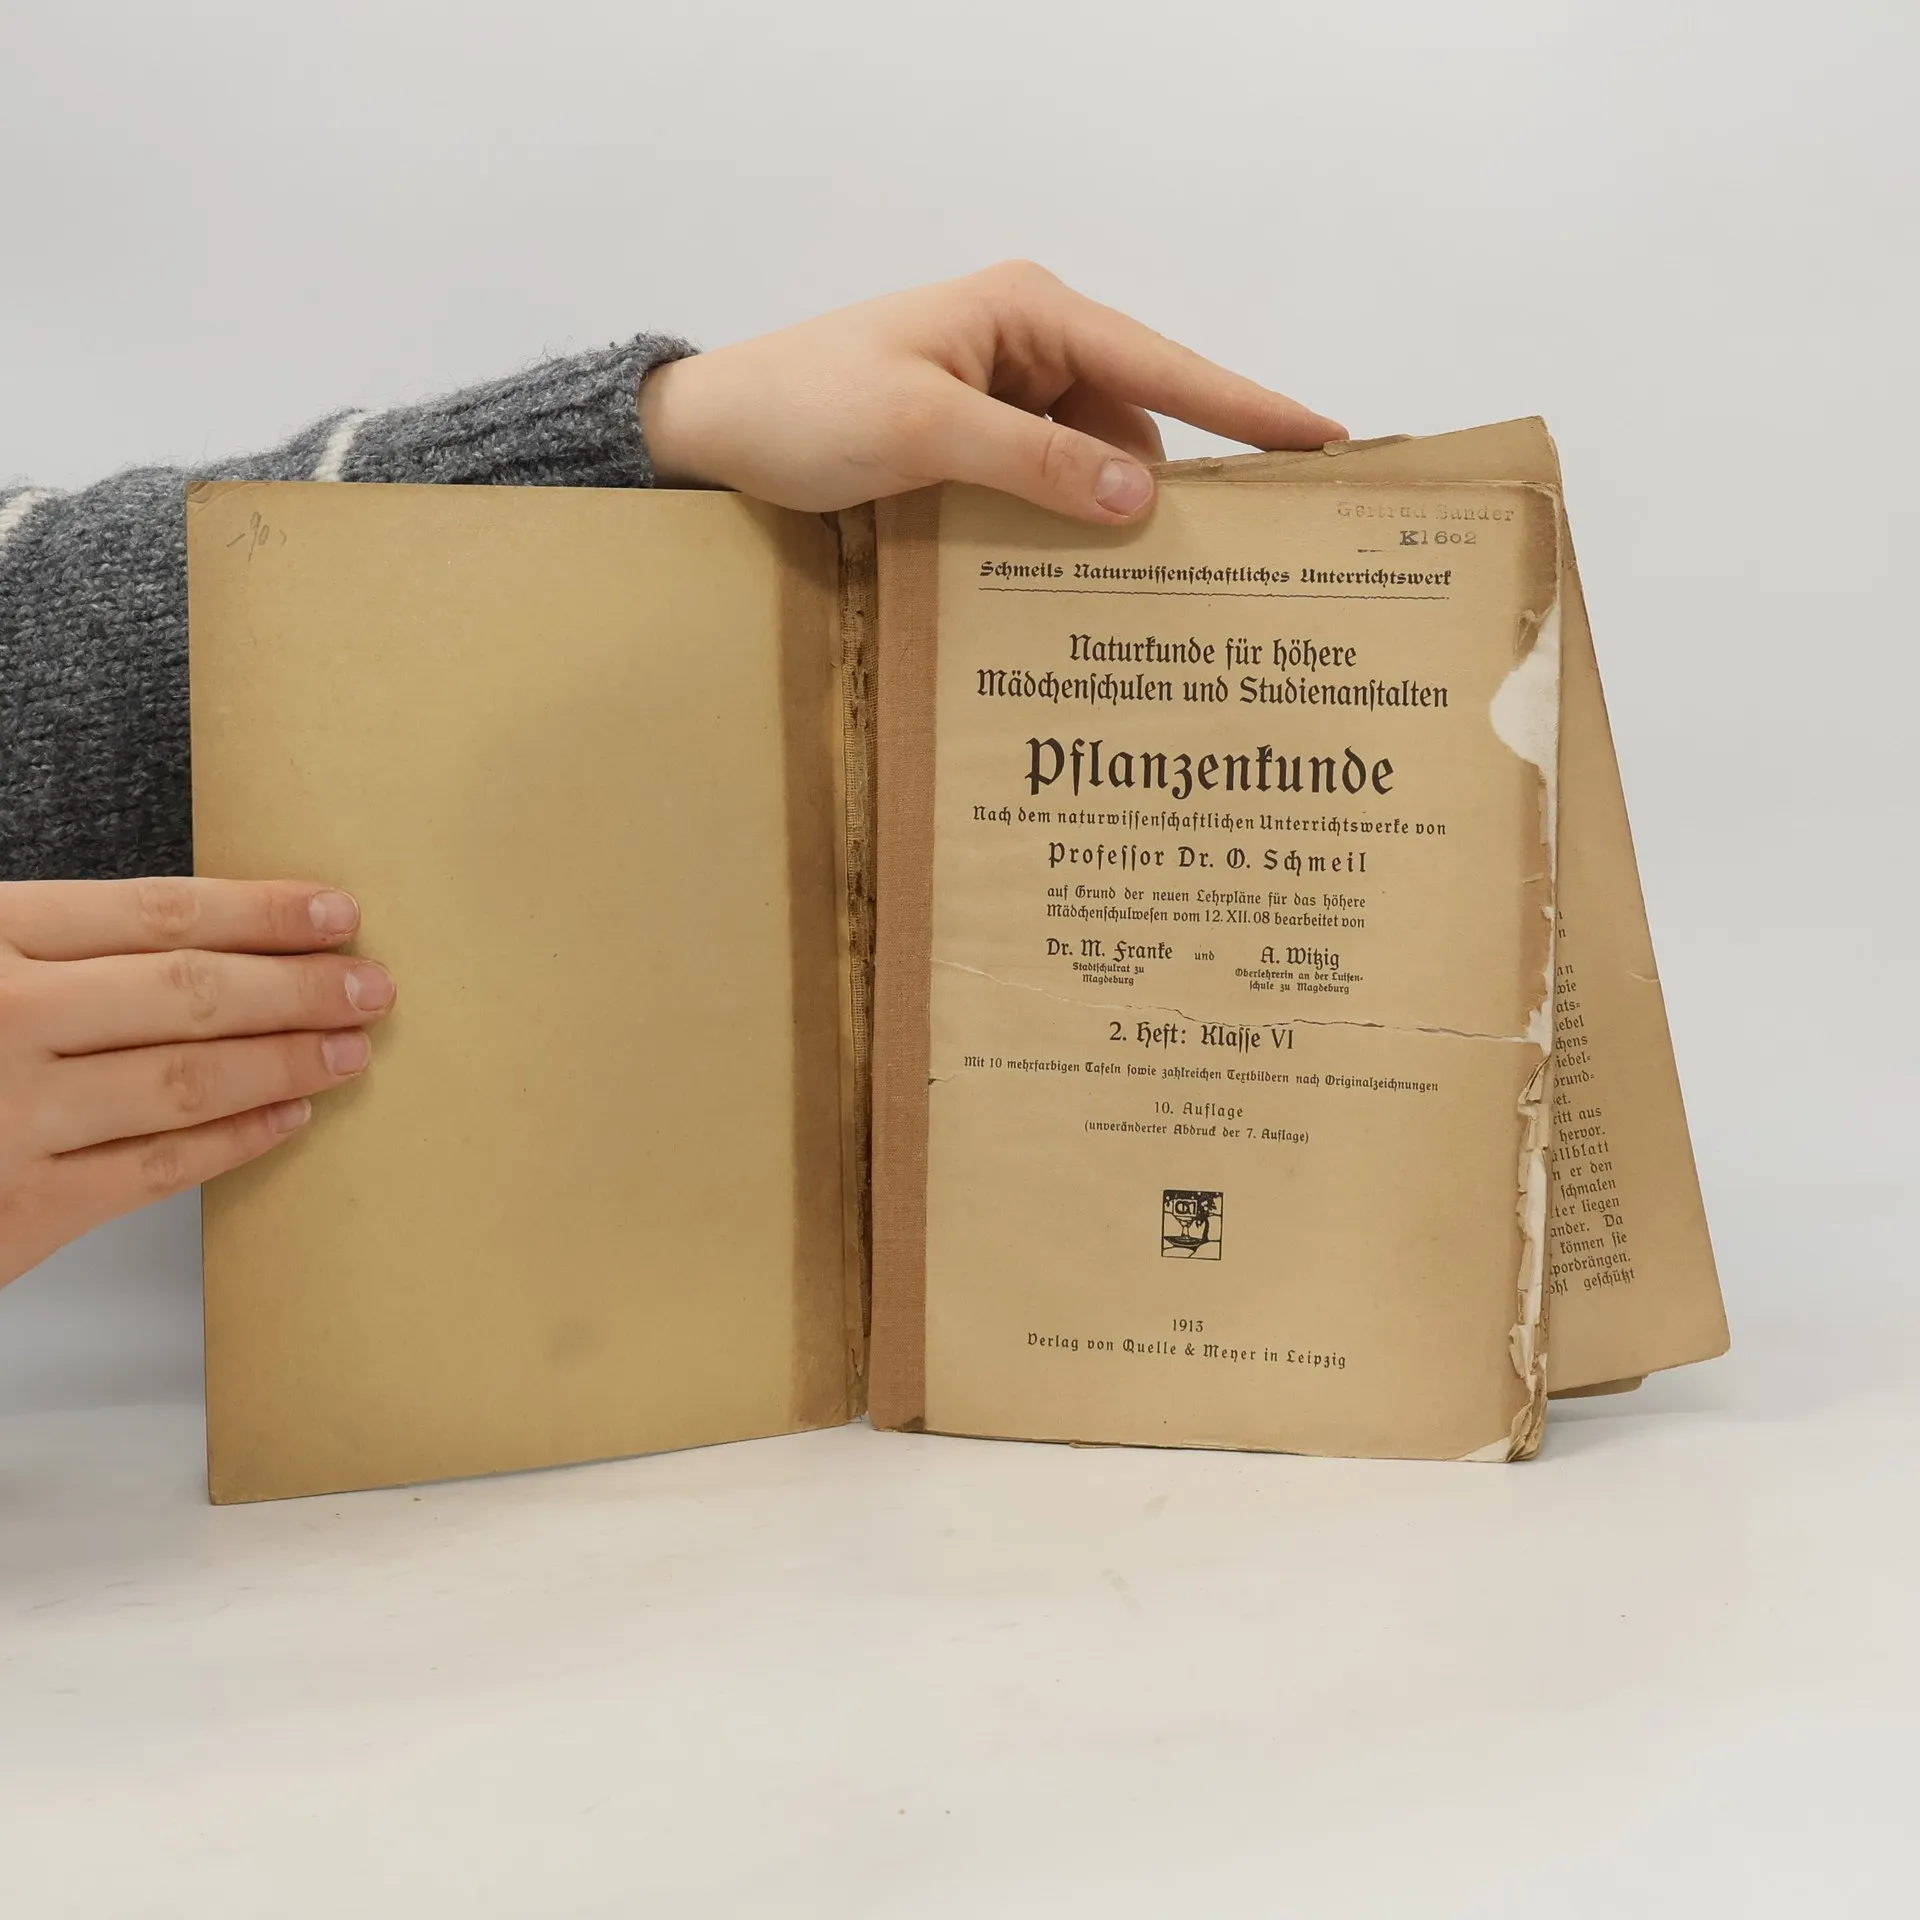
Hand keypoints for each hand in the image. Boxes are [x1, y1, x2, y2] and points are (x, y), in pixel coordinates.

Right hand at [0, 879, 394, 1287]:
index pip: (154, 913)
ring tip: (350, 1048)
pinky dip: (236, 1140)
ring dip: (286, 1062)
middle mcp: (1, 1020)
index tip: (336, 913)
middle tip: (374, 986)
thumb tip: (194, 933)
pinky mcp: (21, 1211)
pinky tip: (292, 1118)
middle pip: (187, 993)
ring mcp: (11, 1119)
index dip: (260, 912)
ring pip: (185, 1080)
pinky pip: (156, 1169)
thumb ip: (48, 942)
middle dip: (298, 988)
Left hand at [638, 260, 1344, 525]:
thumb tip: (1141, 493)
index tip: (1325, 441)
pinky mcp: (976, 444)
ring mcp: (1002, 398)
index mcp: (1027, 315)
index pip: (1161, 363)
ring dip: (1110, 520)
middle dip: (1175, 484)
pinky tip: (1074, 581)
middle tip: (1236, 560)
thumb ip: (1033, 460)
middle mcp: (1028, 347)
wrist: (717, 432)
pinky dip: (1062, 527)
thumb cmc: (807, 408)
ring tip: (1148, 592)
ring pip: (1095, 463)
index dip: (1247, 406)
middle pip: (1138, 419)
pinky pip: (1048, 485)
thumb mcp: (923, 431)